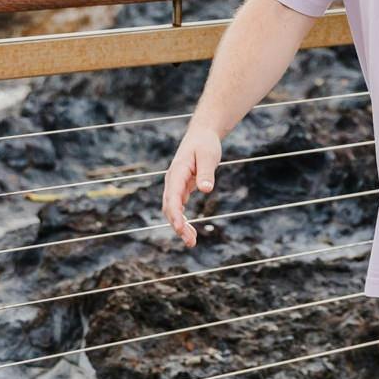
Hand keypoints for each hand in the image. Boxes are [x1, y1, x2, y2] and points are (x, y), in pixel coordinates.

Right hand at [159, 127, 222, 247]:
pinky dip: (183, 220)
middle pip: (170, 207)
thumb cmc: (205, 144)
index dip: (175, 214)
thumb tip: (205, 189)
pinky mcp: (181, 189)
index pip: (173, 197)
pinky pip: (178, 208)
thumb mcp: (208, 156)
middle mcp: (172, 181)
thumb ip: (206, 172)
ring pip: (173, 210)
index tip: (181, 228)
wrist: (201, 136)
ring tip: (192, 242)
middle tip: (190, 241)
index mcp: (177, 173)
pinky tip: (190, 232)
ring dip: (180, 226)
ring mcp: (175, 186)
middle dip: (178, 225)